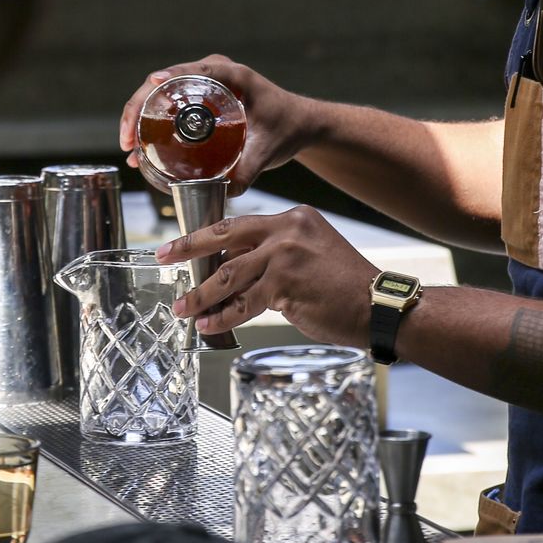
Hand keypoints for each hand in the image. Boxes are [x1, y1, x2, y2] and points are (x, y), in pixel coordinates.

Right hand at [117, 55, 308, 195]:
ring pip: (160, 94)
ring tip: (129, 148)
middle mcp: (213, 75)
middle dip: (139, 107)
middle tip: (128, 138)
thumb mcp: (269, 148)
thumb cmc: (287, 127)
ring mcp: (203, 86)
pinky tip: (139, 151)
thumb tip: (226, 192)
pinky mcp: (199, 102)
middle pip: (164, 82)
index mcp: (232, 75)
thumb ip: (250, 169)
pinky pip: (167, 107)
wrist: (297, 125)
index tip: (150, 86)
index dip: (168, 76)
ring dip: (139, 117)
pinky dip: (151, 125)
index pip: (193, 70)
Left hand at [156, 206, 378, 346]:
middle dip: (189, 248)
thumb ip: (275, 252)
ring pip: (228, 276)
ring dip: (200, 295)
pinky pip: (243, 304)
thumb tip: (232, 267)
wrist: (378, 306)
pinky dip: (223, 317)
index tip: (183, 242)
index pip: (239, 223)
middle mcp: (287, 231)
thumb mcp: (310, 251)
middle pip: (224, 237)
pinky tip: (209, 324)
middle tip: (164, 256)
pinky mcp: (284, 285)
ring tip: (183, 307)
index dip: (207, 234)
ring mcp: (284, 257)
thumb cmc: (345, 285)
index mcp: (293, 218)